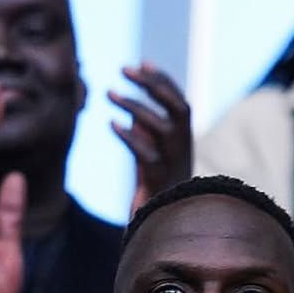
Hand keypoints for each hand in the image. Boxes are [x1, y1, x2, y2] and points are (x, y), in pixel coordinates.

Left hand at [109, 64, 191, 214]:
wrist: (160, 230)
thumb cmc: (154, 192)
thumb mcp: (150, 158)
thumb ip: (145, 133)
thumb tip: (132, 108)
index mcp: (184, 141)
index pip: (179, 102)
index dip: (163, 80)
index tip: (142, 62)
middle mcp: (184, 149)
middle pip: (178, 108)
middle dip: (153, 85)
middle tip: (124, 69)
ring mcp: (174, 165)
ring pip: (162, 129)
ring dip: (135, 106)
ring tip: (108, 93)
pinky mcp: (159, 182)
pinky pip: (146, 155)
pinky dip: (129, 137)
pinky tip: (111, 124)